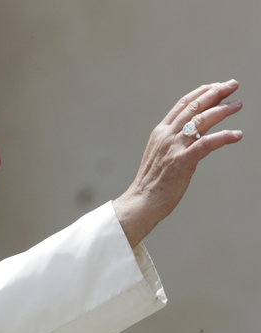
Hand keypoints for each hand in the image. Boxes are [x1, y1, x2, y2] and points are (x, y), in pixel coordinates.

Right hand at [113, 80, 242, 246]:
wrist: (142, 200)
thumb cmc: (152, 182)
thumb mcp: (160, 155)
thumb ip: (173, 143)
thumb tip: (192, 137)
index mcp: (160, 132)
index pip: (182, 105)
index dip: (201, 93)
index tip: (215, 86)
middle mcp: (166, 135)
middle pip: (194, 107)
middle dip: (215, 93)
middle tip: (232, 85)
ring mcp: (174, 147)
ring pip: (201, 120)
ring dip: (222, 110)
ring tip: (237, 104)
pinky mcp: (182, 161)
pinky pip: (206, 144)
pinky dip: (223, 137)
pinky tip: (237, 134)